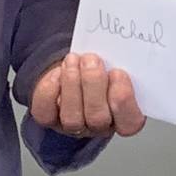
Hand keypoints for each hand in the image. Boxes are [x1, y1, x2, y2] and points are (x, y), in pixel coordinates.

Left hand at [30, 52, 144, 141]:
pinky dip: (50, 90)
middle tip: (91, 59)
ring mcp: (72, 125)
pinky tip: (57, 72)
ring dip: (72, 84)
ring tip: (73, 60)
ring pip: (72, 118)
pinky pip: (46, 113)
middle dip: (93, 84)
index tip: (118, 72)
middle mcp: (98, 126)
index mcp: (122, 116)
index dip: (124, 100)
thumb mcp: (115, 63)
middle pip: (98, 118)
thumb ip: (119, 63)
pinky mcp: (49, 119)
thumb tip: (119, 49)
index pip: (130, 123)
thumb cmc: (100, 68)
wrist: (74, 68)